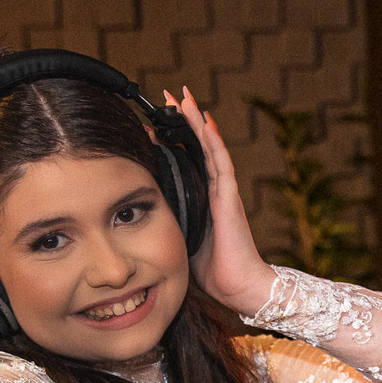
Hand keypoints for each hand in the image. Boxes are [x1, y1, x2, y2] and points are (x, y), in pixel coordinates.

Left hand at [164, 87, 278, 316]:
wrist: (238, 286)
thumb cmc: (213, 269)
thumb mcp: (181, 237)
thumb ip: (169, 220)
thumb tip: (142, 210)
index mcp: (205, 198)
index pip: (188, 160)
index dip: (174, 139)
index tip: (156, 122)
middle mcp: (216, 189)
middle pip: (199, 145)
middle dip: (184, 120)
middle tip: (170, 96)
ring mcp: (224, 190)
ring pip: (209, 146)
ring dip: (196, 121)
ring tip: (184, 98)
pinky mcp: (229, 197)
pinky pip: (220, 162)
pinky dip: (212, 140)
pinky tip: (204, 122)